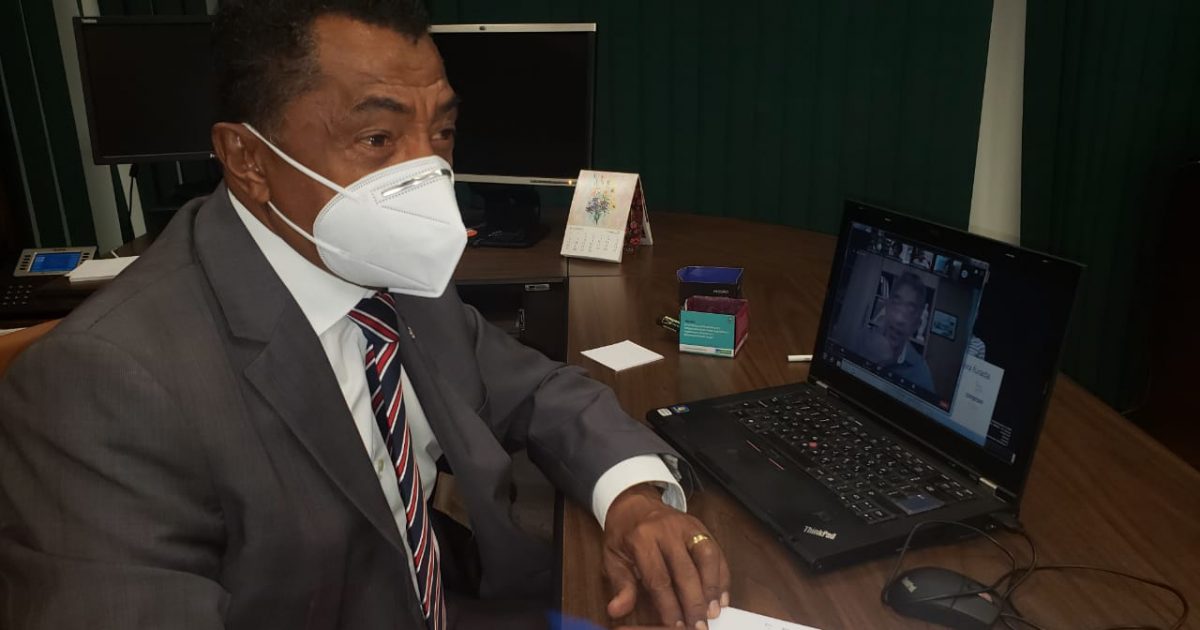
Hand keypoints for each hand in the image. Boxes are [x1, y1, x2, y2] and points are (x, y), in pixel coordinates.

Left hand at [603, 484, 730, 628]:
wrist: (634, 503)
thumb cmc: (623, 535)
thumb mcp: (613, 558)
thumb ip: (620, 585)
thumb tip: (617, 610)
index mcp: (641, 538)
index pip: (659, 577)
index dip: (669, 605)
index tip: (675, 625)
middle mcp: (667, 530)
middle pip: (686, 570)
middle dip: (694, 602)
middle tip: (699, 626)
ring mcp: (687, 526)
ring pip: (707, 556)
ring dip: (713, 587)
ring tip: (714, 612)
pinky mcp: (701, 526)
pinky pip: (717, 551)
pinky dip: (722, 575)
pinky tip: (722, 596)